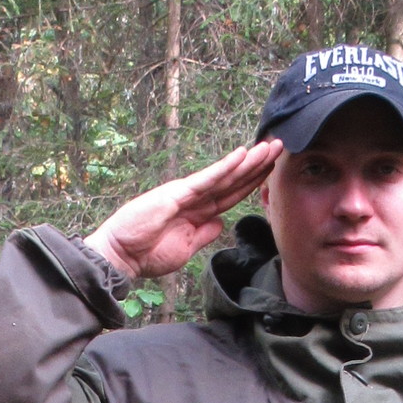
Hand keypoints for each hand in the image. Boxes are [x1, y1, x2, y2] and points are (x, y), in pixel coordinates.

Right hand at [84, 138, 281, 282]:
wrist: (122, 255)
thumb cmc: (148, 253)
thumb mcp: (186, 248)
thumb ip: (204, 234)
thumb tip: (221, 223)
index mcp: (198, 212)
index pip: (232, 194)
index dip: (253, 181)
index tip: (272, 169)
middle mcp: (195, 198)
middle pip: (233, 180)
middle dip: (258, 165)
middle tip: (280, 147)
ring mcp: (186, 193)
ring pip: (225, 175)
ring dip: (249, 161)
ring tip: (270, 148)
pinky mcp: (176, 193)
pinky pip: (207, 179)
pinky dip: (225, 167)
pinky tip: (242, 155)